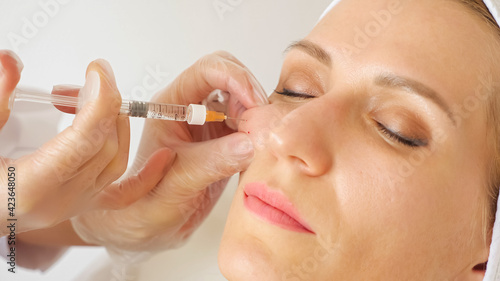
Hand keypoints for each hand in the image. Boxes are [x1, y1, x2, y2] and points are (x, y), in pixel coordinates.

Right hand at [0, 54, 169, 234]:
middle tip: (99, 77)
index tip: (99, 73)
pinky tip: (162, 157)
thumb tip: (12, 62)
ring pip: (114, 164)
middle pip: (103, 148)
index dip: (99, 103)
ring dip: (117, 126)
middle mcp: (57, 202)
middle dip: (108, 105)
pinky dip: (147, 176)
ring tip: (103, 98)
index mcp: (28, 188)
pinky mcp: (79, 205)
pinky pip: (123, 193)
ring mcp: (72, 207)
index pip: (82, 141)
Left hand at [70, 51, 267, 261]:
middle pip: (230, 76)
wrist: (149, 225)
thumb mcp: (178, 184)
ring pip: (244, 99)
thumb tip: (249, 145)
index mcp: (170, 105)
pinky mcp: (225, 140)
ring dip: (257, 115)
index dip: (235, 79)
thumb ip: (211, 163)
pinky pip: (250, 124)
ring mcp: (209, 123)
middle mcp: (191, 108)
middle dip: (250, 95)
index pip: (207, 71)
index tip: (253, 103)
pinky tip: (257, 152)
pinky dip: (259, 132)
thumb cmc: (148, 203)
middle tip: (259, 126)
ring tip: (259, 143)